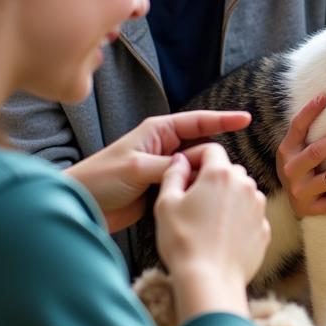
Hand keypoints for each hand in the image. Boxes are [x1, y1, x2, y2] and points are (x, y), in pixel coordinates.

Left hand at [66, 110, 251, 231]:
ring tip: (221, 188)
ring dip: (207, 176)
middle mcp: (164, 147)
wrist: (79, 207)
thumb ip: (171, 167)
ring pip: (196, 169)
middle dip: (216, 156)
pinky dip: (197, 191)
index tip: (246, 118)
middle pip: (202, 147)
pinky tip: (208, 199)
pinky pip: (187, 186)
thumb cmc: (100, 180)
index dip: (223, 119)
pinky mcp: (162, 189)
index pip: (198, 121)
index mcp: (158, 131)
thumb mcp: (138, 169)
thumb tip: (199, 168)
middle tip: (229, 173)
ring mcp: (163, 169)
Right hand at [154, 144, 268, 320]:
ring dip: (227, 198)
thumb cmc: (183, 241)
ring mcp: (259, 208)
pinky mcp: (265, 229)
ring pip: (242, 192)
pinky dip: (238, 219)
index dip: (196, 155)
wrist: (210, 280)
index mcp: (220, 174)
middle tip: (192, 196)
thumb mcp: (165, 204)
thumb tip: (180, 161)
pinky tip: (221, 235)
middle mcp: (245, 185)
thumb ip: (173, 175)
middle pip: (229, 170)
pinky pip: (250, 215)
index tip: (185, 168)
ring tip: (207, 219)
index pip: (212, 149)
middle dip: (212, 177)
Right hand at [276, 94, 325, 217]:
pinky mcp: (309, 209)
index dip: (309, 112)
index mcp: (287, 150)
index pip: (297, 127)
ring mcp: (299, 191)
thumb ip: (307, 130)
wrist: (293, 202)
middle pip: (316, 153)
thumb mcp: (297, 148)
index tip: (325, 97)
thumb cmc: (301, 166)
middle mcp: (291, 170)